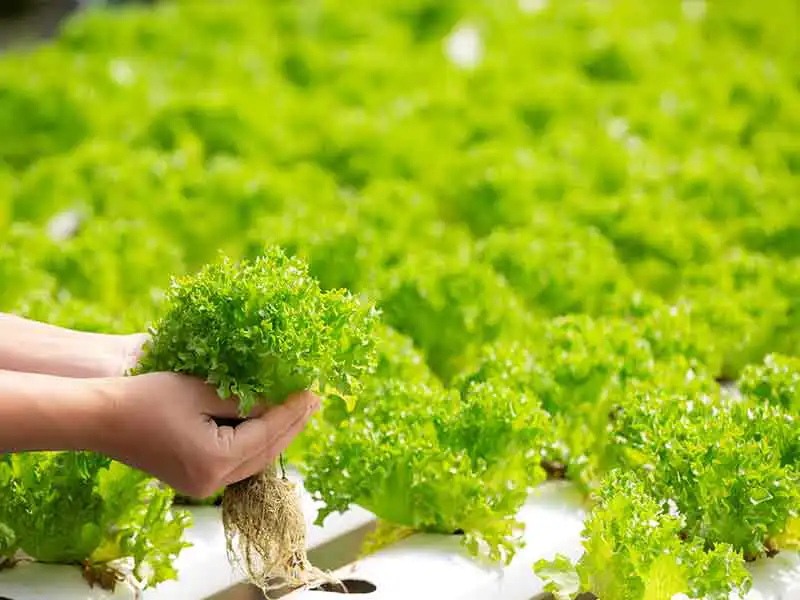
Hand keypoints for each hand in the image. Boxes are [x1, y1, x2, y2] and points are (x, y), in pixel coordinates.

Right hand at [100, 372, 319, 497]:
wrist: (99, 418)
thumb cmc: (146, 398)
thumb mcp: (201, 391)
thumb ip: (243, 398)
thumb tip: (277, 400)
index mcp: (215, 461)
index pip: (268, 435)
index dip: (292, 411)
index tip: (312, 390)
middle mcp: (212, 481)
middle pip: (266, 453)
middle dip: (291, 425)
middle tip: (313, 399)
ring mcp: (202, 484)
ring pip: (254, 460)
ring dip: (277, 434)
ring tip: (299, 410)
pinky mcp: (194, 479)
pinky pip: (237, 461)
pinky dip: (255, 441)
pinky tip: (267, 422)